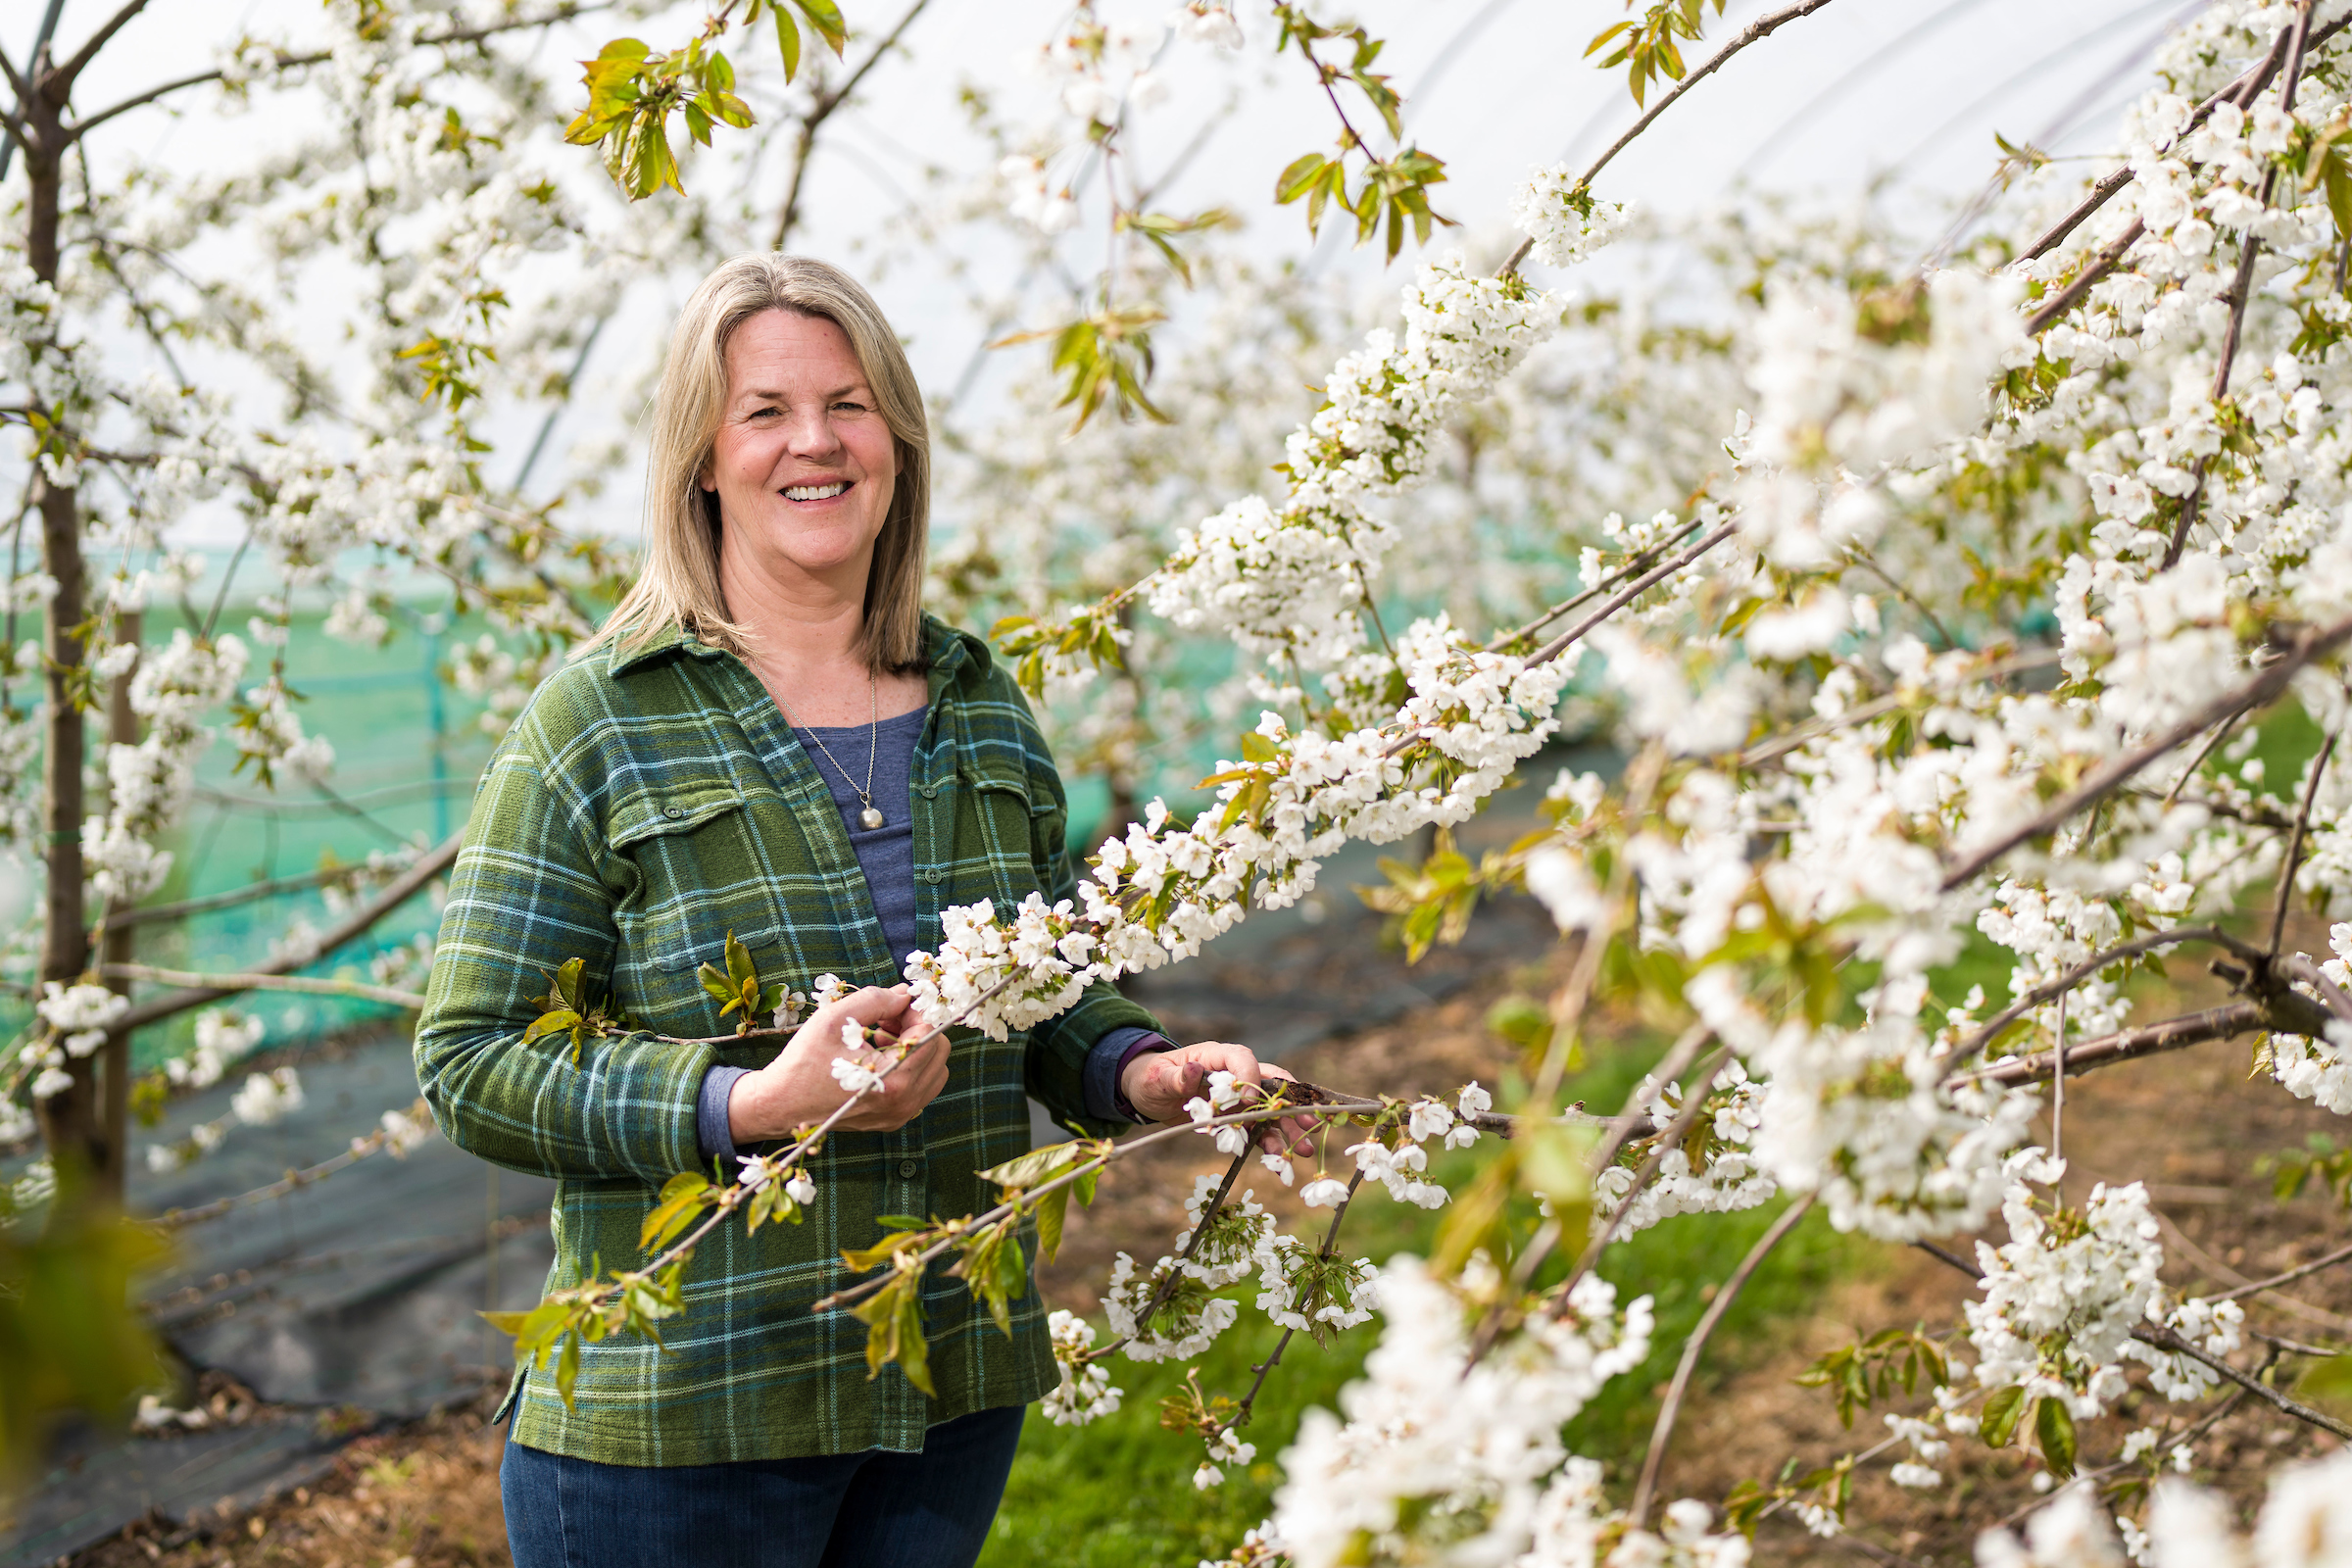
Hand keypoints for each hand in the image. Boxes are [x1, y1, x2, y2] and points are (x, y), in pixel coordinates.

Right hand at [726, 985, 948, 1143]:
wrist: (780, 1104)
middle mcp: (904, 1103)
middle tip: (884, 1020)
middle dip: (915, 1029)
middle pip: (939, 1053)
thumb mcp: (836, 1019)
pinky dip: (905, 1067)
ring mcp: (900, 1115)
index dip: (914, 1013)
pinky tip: (875, 1057)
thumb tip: (904, 994)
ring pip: (932, 1071)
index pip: (930, 1035)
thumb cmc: (804, 1062)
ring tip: (877, 1038)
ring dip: (912, 1048)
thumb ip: (876, 999)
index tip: (892, 1005)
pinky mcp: (892, 1119)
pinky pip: (918, 1087)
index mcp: (895, 1080)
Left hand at [1120, 1040, 1314, 1154]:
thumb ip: (1176, 1077)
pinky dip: (1269, 1144)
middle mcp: (1235, 1074)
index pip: (1244, 1059)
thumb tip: (1193, 1070)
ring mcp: (1238, 1097)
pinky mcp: (1236, 1117)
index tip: (1248, 1104)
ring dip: (1288, 1130)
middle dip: (1289, 1105)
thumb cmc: (1152, 1077)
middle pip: (1270, 1085)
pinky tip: (1281, 1160)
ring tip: (1304, 1150)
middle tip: (1308, 1123)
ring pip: (1270, 1111)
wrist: (1149, 1094)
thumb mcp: (1157, 1077)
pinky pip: (1257, 1130)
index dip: (1252, 1079)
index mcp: (1217, 1056)